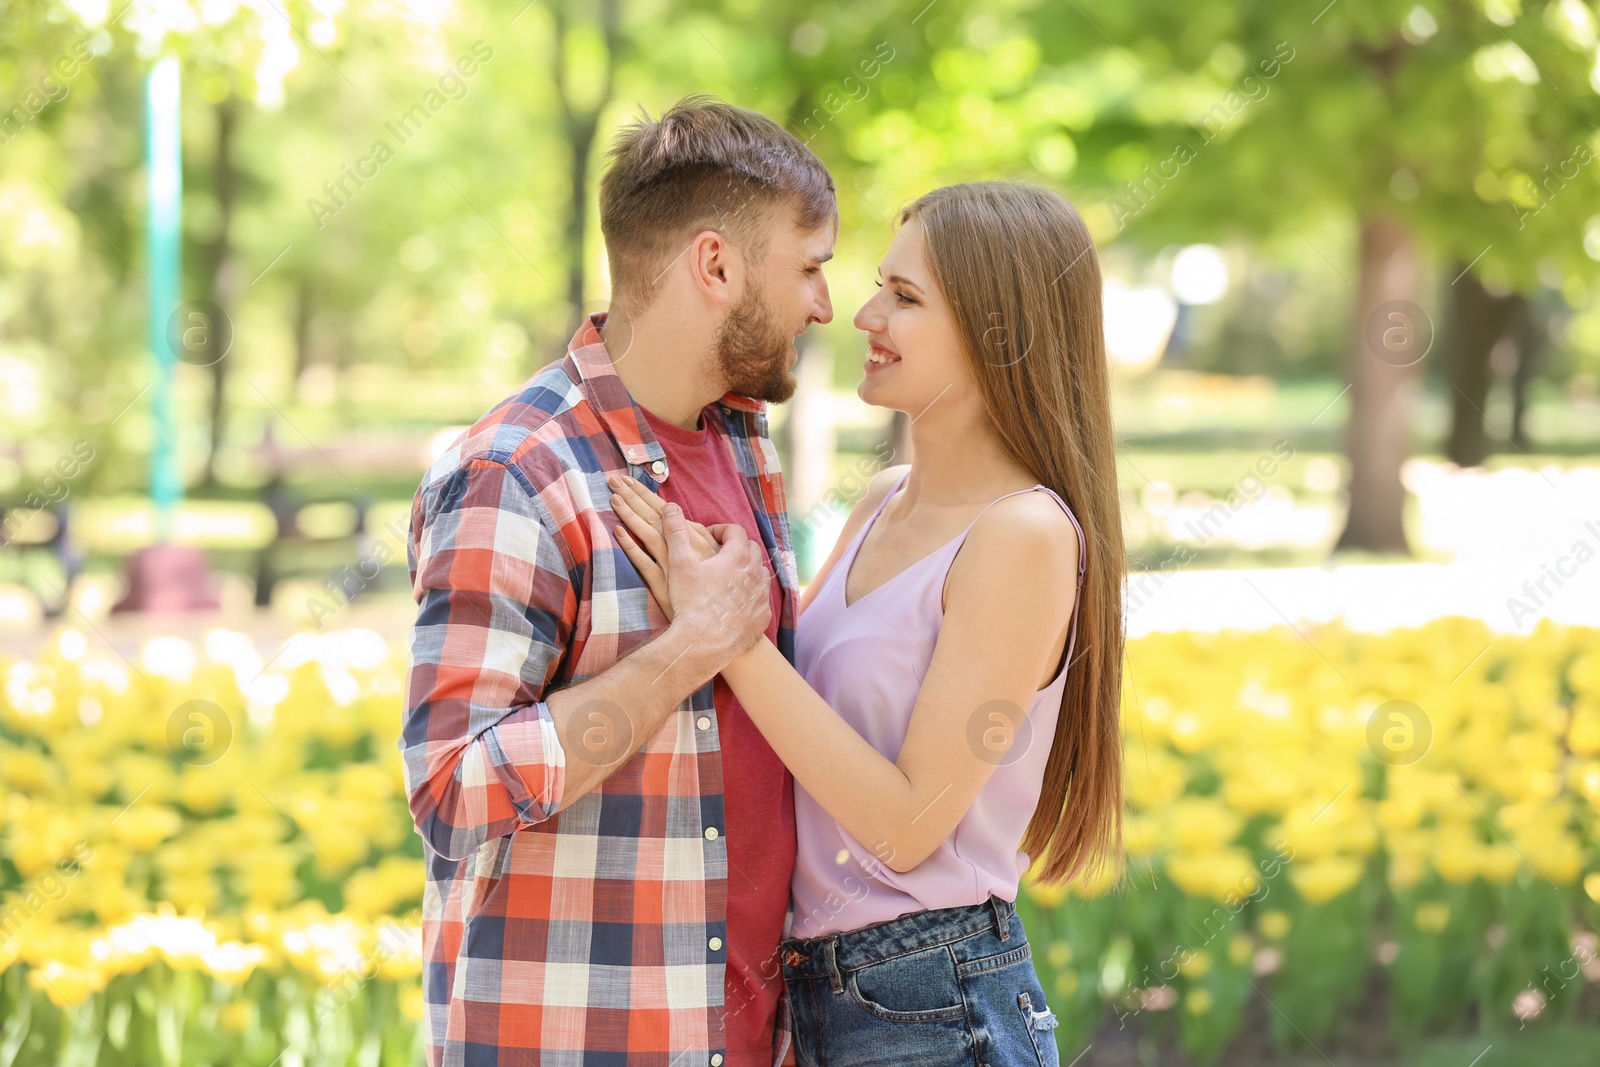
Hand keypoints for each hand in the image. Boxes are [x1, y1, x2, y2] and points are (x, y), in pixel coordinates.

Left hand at [609, 475, 736, 617]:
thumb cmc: (720, 588)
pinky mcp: (664, 586)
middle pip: (655, 517)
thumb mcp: (715, 558)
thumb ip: (699, 539)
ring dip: (631, 515)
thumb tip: (682, 523)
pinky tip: (618, 532)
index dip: (646, 494)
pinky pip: (645, 563)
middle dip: (634, 496)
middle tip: (614, 479)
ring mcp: (673, 566)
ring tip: (614, 498)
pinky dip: (632, 547)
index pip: (665, 510)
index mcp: (694, 538)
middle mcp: (684, 548)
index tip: (628, 479)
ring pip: (649, 534)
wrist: (721, 619)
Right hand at [609, 479, 770, 665]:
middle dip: (737, 548)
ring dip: (747, 572)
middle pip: (753, 551)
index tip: (709, 537)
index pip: (736, 531)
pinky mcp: (762, 618)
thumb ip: (676, 532)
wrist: (704, 643)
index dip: (721, 530)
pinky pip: (761, 601)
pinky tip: (736, 604)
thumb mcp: (679, 563)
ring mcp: (761, 597)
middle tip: (719, 555)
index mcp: (738, 557)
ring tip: (728, 578)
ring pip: (760, 575)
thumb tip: (671, 507)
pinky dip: (751, 598)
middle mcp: (755, 574)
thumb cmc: (690, 601)